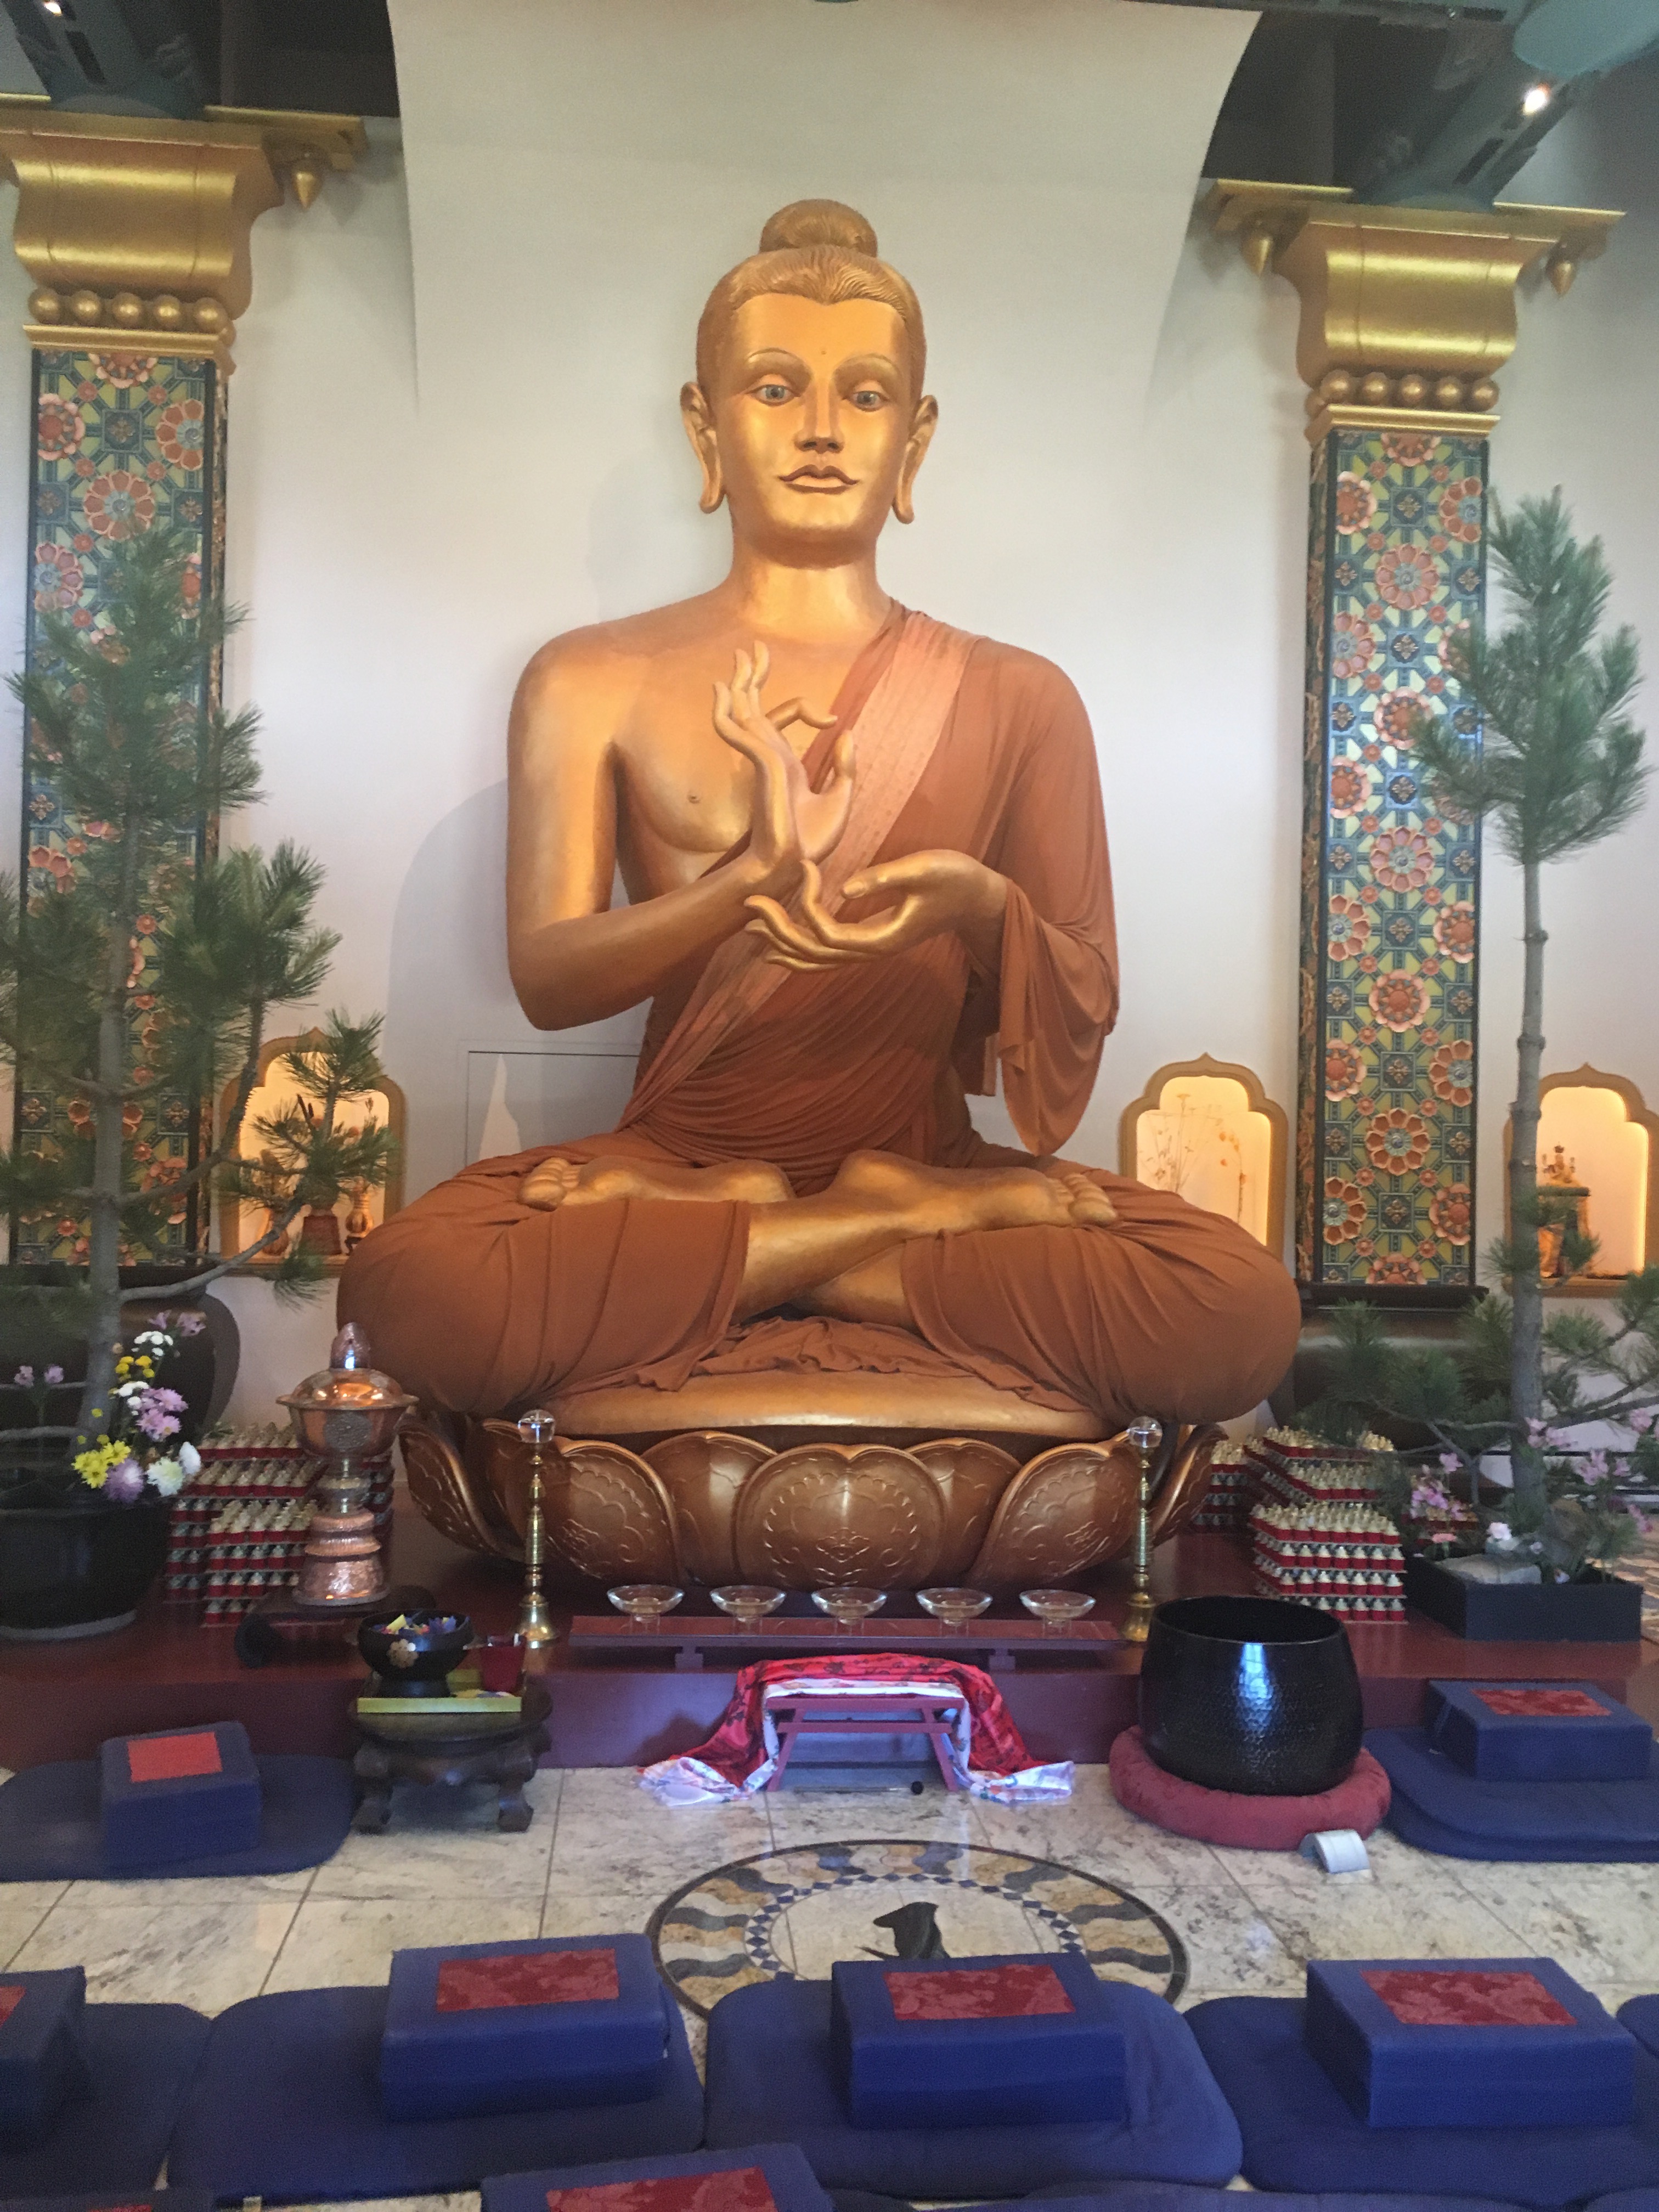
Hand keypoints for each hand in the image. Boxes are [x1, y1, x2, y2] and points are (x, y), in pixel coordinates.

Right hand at [712, 643, 855, 893]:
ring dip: (738, 685)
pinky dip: (726, 713)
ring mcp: (761, 761)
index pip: (783, 720)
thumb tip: (847, 734)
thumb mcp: (839, 799)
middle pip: (754, 707)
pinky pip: (738, 733)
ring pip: (742, 714)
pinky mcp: (759, 767)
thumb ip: (844, 767)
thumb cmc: (811, 842)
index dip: (805, 707)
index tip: (832, 717)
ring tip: (736, 657)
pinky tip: (720, 692)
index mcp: (786, 763)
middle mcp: (770, 758)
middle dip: (752, 676)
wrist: (796, 865)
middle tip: (751, 648)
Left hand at [744, 850, 1007, 971]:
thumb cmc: (955, 878)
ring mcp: (869, 949)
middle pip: (814, 953)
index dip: (808, 903)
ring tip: (749, 929)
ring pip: (816, 960)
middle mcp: (871, 951)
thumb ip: (885, 878)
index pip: (829, 933)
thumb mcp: (925, 869)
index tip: (804, 865)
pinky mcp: (869, 940)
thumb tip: (844, 889)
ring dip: (782, 945)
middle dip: (779, 930)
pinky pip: (827, 954)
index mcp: (882, 938)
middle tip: (751, 903)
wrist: (977, 898)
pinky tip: (777, 945)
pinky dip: (799, 951)